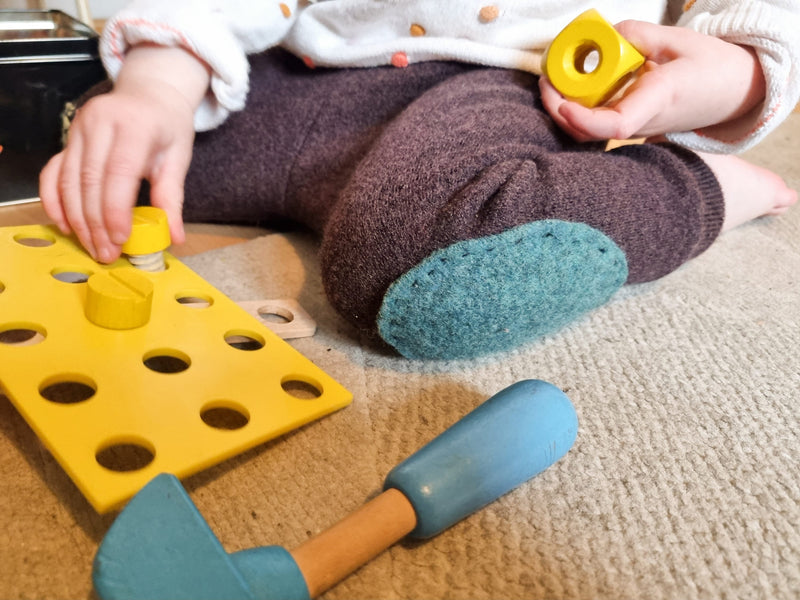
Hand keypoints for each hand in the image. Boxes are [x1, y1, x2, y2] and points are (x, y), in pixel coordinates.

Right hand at [39, 45, 209, 262]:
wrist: (149, 92)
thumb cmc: (168, 126)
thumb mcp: (178, 158)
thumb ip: (173, 197)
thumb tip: (175, 236)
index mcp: (134, 126)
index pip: (119, 173)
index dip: (115, 210)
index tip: (120, 239)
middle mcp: (100, 123)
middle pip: (90, 181)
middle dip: (96, 223)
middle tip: (106, 253)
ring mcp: (78, 129)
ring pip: (69, 181)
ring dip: (77, 219)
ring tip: (92, 246)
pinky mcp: (67, 138)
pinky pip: (52, 172)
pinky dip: (55, 201)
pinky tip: (66, 225)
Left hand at [539, 20, 766, 142]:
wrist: (733, 93)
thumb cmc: (711, 66)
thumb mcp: (679, 39)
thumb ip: (639, 35)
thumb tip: (605, 34)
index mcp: (660, 99)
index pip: (619, 124)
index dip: (585, 119)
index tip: (563, 102)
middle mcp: (644, 121)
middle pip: (591, 133)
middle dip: (560, 111)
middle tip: (545, 80)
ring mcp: (636, 127)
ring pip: (590, 133)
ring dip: (563, 111)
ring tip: (551, 81)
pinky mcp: (630, 125)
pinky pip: (596, 126)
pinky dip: (575, 109)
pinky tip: (568, 87)